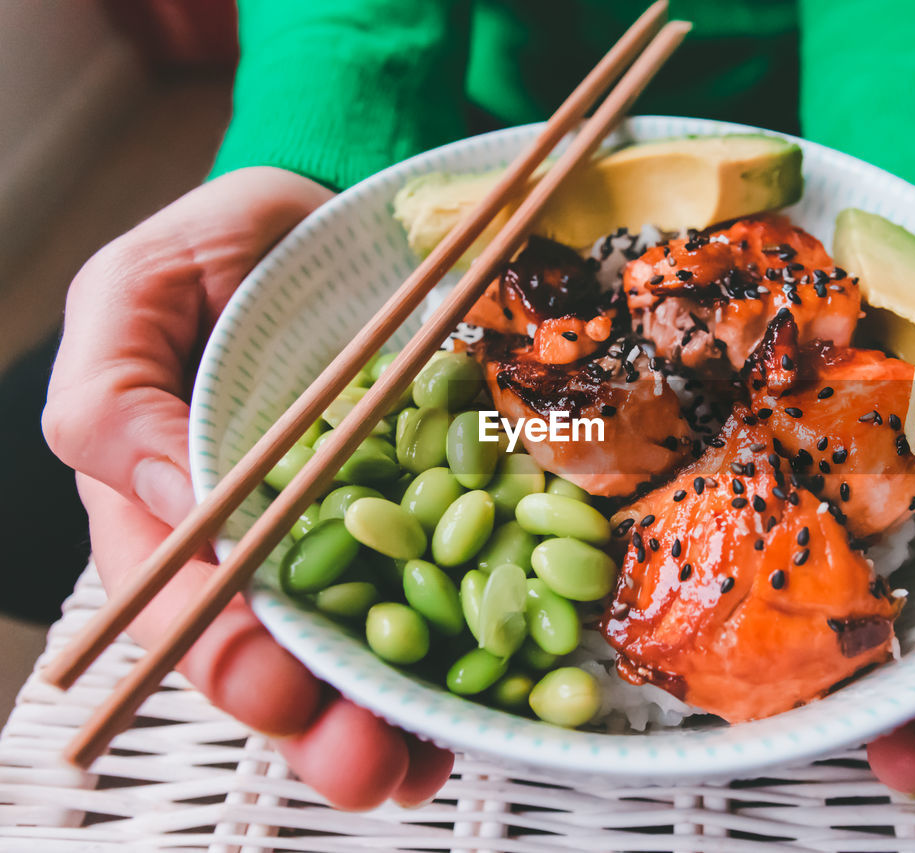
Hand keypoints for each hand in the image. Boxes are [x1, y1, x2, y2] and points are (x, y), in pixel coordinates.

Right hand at [44, 168, 453, 808]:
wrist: (332, 218)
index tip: (280, 690)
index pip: (189, 605)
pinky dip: (470, 645)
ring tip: (429, 762)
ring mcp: (352, 534)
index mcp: (173, 505)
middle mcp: (263, 539)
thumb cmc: (220, 250)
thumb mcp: (133, 294)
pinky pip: (448, 587)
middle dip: (321, 723)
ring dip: (395, 717)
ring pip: (365, 646)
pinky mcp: (429, 512)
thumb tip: (180, 504)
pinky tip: (496, 691)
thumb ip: (115, 394)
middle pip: (282, 654)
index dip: (229, 659)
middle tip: (372, 766)